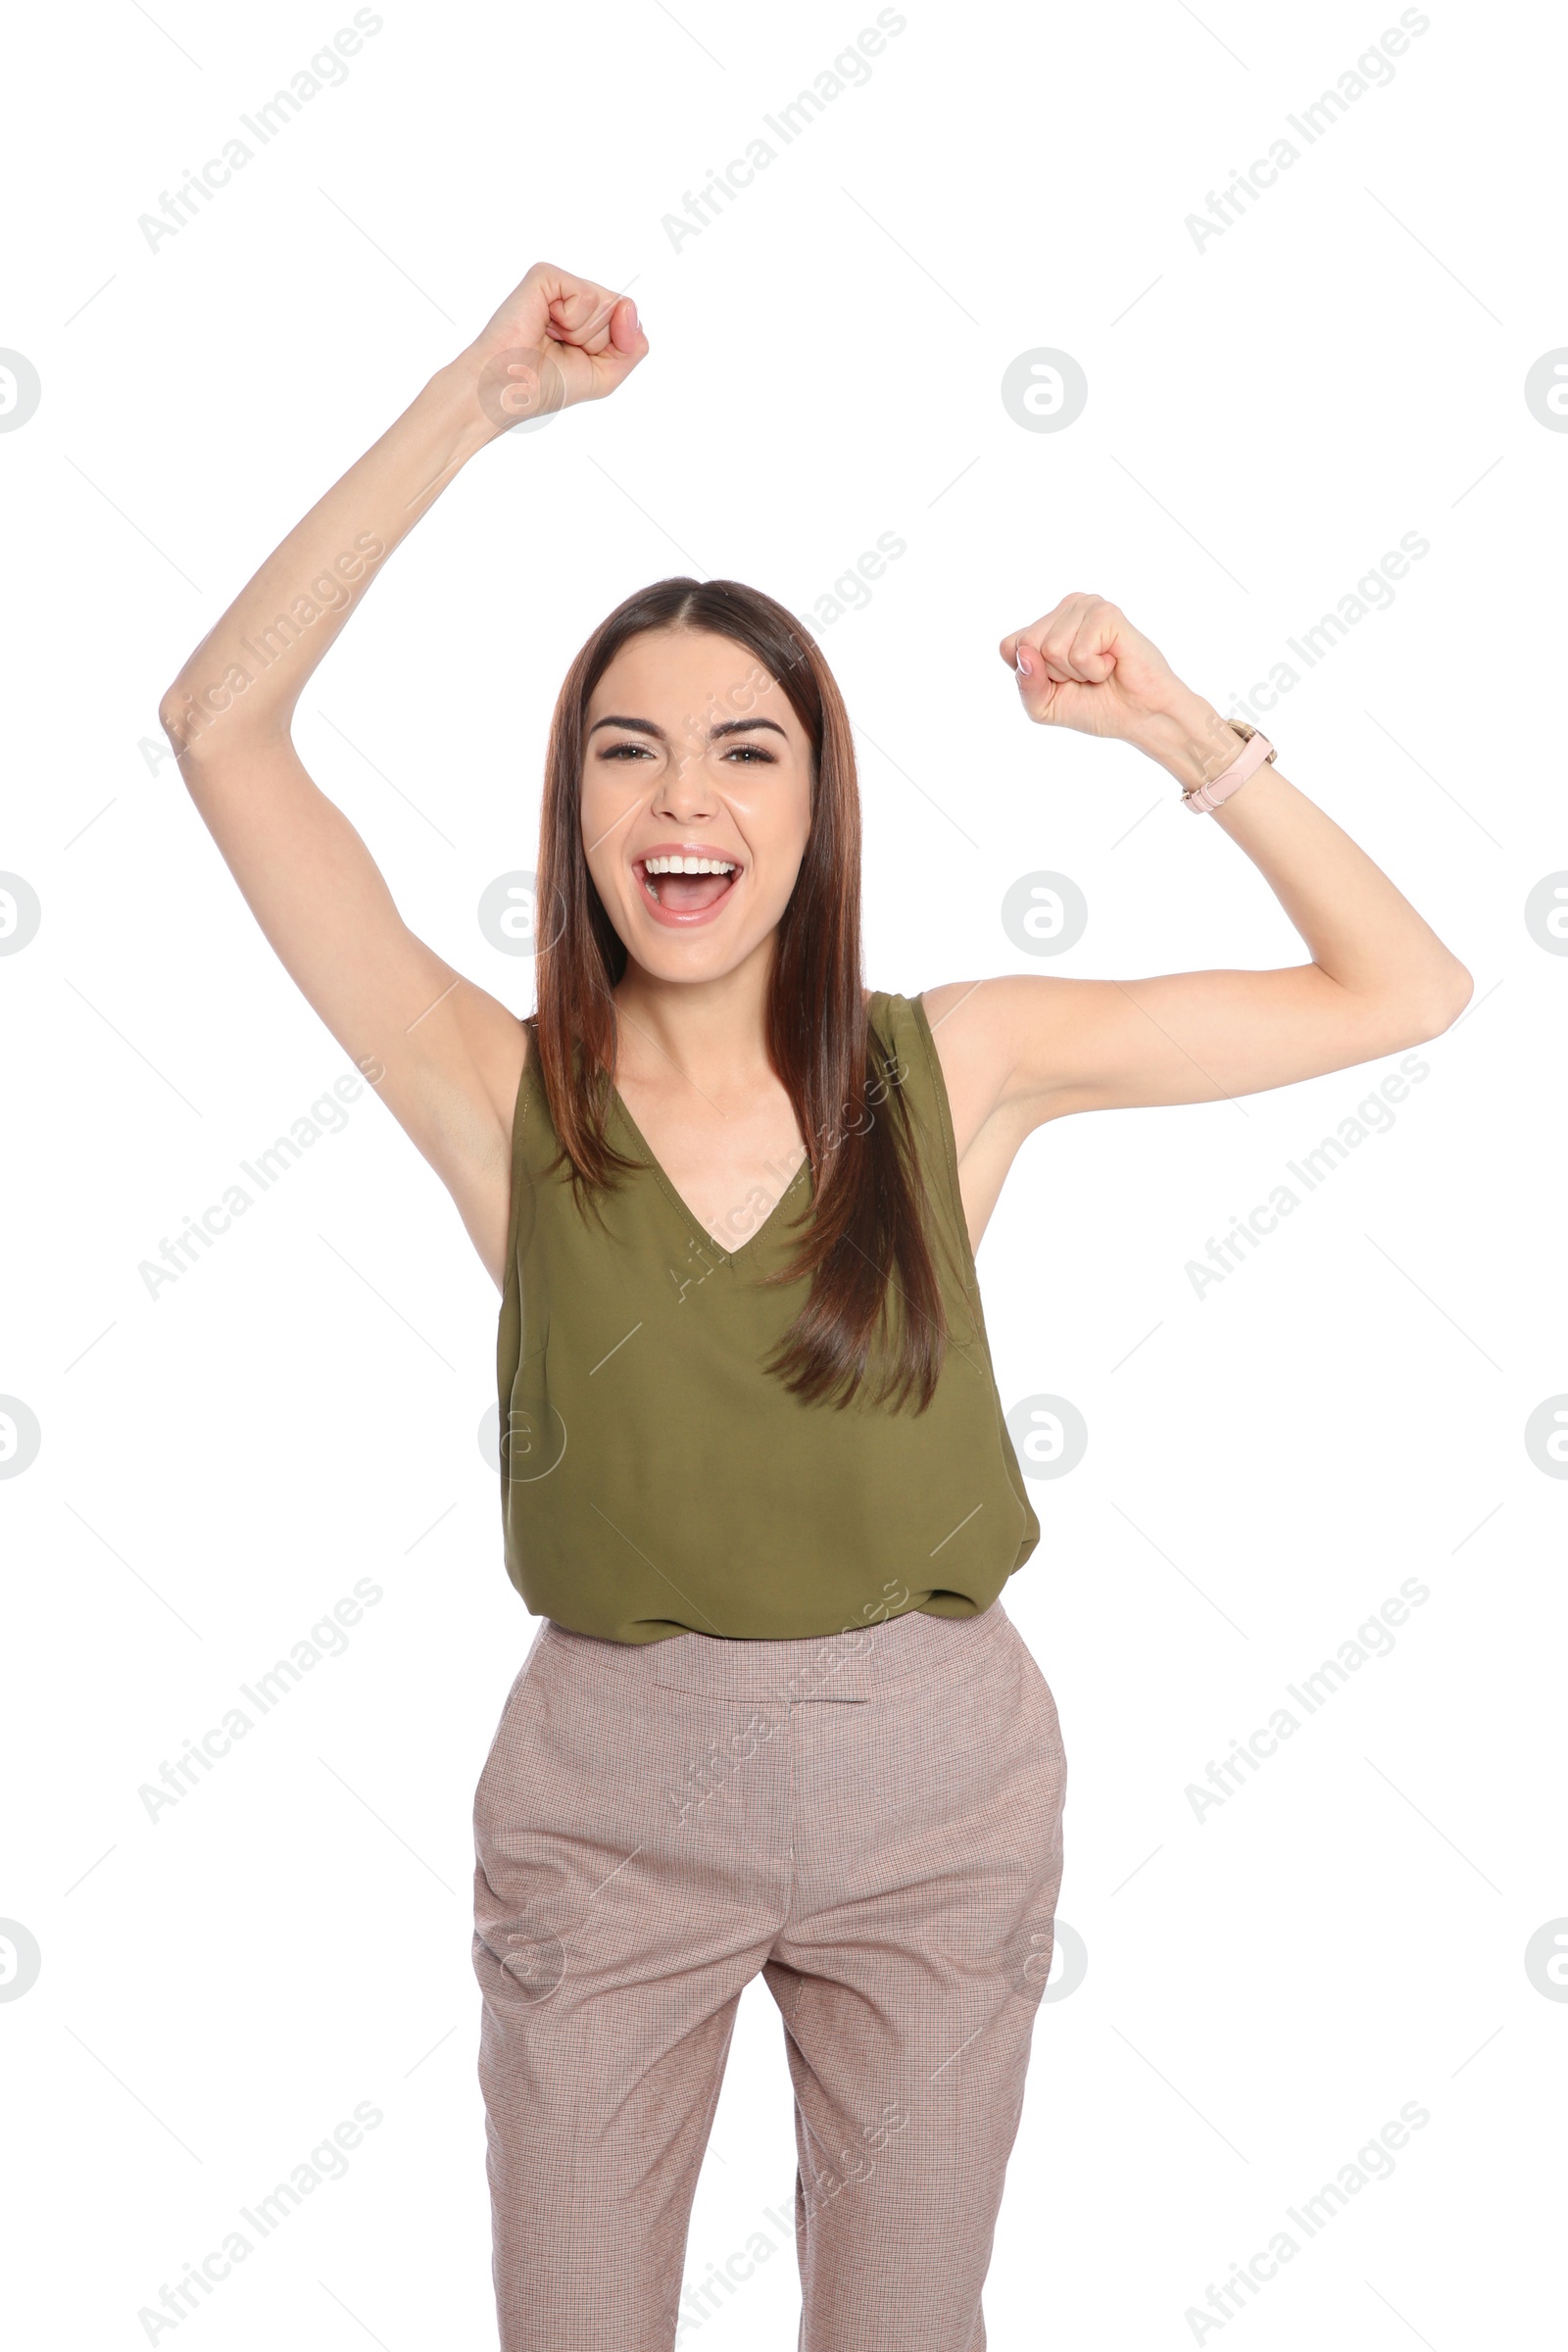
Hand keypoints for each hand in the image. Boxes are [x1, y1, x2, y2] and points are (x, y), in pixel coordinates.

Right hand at [462, 262, 647, 437]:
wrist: (509, 388)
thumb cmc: (547, 385)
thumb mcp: (606, 375)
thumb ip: (633, 347)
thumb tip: (628, 306)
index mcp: (588, 320)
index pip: (628, 322)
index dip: (613, 348)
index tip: (579, 359)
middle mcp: (575, 299)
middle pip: (619, 311)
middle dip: (597, 341)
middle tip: (562, 349)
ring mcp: (559, 286)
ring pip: (606, 303)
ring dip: (582, 333)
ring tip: (550, 337)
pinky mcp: (544, 277)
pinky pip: (585, 293)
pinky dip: (570, 318)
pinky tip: (545, 323)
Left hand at [1000, 593, 1243, 786]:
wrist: (1141, 717)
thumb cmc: (1097, 706)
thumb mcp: (1044, 706)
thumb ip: (1025, 685)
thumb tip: (1026, 653)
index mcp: (1049, 623)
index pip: (1010, 645)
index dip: (1031, 676)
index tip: (1061, 681)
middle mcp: (1067, 607)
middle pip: (1027, 645)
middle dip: (1053, 675)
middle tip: (1084, 676)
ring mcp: (1087, 606)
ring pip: (1050, 649)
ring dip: (1076, 673)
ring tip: (1100, 670)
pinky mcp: (1106, 613)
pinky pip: (1077, 653)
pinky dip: (1094, 670)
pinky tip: (1112, 664)